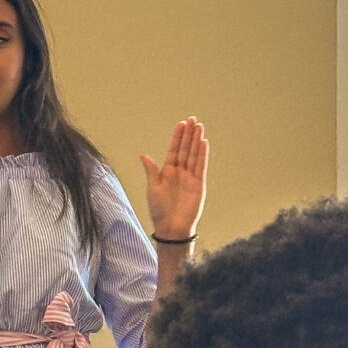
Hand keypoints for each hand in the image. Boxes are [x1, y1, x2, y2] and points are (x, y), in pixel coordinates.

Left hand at [141, 116, 208, 240]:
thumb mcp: (152, 188)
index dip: (177, 137)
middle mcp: (180, 173)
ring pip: (194, 155)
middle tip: (192, 119)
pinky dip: (202, 155)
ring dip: (196, 141)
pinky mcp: (198, 184)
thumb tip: (144, 155)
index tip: (181, 124)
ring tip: (199, 126)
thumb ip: (152, 170)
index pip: (174, 150)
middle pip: (185, 149)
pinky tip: (204, 143)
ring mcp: (190, 177)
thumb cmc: (159, 210)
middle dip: (188, 134)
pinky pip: (201, 166)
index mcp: (167, 172)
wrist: (171, 227)